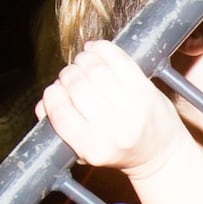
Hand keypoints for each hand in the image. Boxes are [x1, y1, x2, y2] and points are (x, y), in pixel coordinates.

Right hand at [38, 39, 192, 173]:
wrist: (160, 154)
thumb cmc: (119, 150)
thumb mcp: (85, 150)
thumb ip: (61, 128)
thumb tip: (42, 105)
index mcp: (92, 149)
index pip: (60, 112)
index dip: (52, 94)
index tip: (55, 89)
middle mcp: (113, 131)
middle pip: (77, 86)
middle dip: (68, 75)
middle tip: (71, 75)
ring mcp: (132, 110)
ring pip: (95, 70)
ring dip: (84, 60)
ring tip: (84, 62)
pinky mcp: (146, 92)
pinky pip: (119, 60)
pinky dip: (103, 49)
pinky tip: (96, 50)